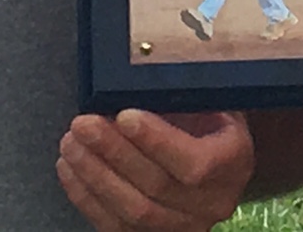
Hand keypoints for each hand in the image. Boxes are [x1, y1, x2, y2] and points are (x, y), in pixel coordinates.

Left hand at [59, 109, 253, 230]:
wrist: (218, 157)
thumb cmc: (211, 120)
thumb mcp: (211, 101)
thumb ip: (182, 97)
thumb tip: (135, 84)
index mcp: (233, 163)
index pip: (194, 163)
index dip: (156, 141)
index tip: (124, 115)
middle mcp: (211, 203)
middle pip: (156, 187)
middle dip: (113, 153)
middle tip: (83, 124)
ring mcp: (183, 226)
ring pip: (132, 211)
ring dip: (94, 176)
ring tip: (71, 144)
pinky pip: (115, 226)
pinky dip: (87, 198)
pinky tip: (70, 169)